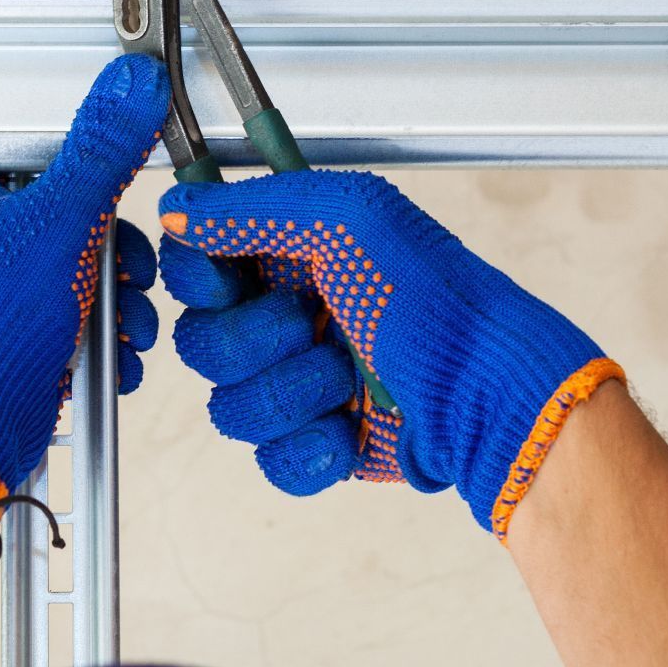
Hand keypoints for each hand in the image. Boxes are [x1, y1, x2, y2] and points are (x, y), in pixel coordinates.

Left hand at [0, 54, 168, 500]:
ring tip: (122, 330)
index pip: (41, 164)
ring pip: (71, 282)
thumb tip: (129, 87)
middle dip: (114, 264)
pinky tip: (108, 360)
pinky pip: (63, 327)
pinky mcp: (0, 347)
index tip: (117, 215)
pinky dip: (95, 344)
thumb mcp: (56, 223)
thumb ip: (100, 152)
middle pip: (67, 228)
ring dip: (113, 308)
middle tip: (128, 280)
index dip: (92, 193)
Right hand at [158, 170, 619, 538]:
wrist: (489, 394)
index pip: (196, 263)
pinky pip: (268, 459)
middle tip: (308, 324)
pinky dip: (306, 449)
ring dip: (287, 393)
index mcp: (292, 254)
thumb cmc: (436, 301)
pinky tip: (347, 430)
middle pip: (201, 341)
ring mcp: (303, 383)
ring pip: (230, 405)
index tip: (224, 279)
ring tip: (346, 378)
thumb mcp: (349, 218)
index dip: (197, 277)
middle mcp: (291, 315)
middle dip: (251, 340)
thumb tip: (178, 207)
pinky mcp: (318, 444)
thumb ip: (254, 206)